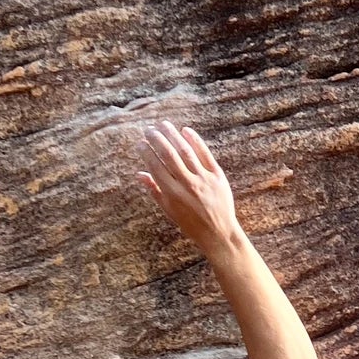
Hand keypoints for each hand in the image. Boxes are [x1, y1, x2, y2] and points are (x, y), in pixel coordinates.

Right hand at [136, 121, 239, 256]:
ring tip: (163, 125)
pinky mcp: (218, 176)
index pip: (155, 167)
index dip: (146, 153)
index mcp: (172, 194)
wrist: (219, 233)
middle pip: (169, 155)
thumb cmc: (191, 223)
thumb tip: (139, 174)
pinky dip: (195, 141)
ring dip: (173, 135)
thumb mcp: (169, 210)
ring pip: (185, 151)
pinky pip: (205, 154)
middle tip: (148, 129)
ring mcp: (203, 179)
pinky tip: (185, 130)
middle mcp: (187, 184)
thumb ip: (154, 190)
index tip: (140, 143)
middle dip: (156, 139)